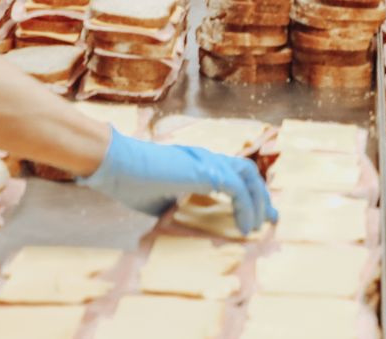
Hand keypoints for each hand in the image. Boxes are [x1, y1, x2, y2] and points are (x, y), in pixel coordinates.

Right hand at [80, 130, 275, 234]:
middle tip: (271, 218)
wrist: (114, 164)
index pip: (231, 173)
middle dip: (262, 195)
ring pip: (247, 175)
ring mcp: (205, 161)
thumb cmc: (129, 182)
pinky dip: (246, 206)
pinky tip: (246, 227)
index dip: (247, 193)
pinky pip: (236, 187)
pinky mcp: (203, 170)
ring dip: (258, 199)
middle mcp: (205, 158)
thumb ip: (176, 207)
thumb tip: (183, 226)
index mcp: (196, 164)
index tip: (255, 214)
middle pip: (246, 170)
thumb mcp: (158, 202)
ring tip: (259, 224)